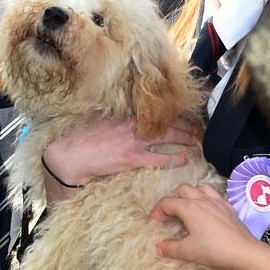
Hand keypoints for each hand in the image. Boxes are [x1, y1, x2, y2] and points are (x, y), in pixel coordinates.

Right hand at [43, 114, 199, 193]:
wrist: (71, 155)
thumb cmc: (82, 139)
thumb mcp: (100, 122)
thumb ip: (117, 119)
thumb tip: (130, 119)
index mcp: (124, 115)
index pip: (155, 111)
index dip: (172, 113)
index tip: (184, 115)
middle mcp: (132, 125)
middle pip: (165, 122)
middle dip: (185, 125)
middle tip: (198, 128)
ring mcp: (133, 141)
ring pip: (167, 137)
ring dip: (185, 138)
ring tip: (198, 141)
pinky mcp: (131, 158)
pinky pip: (159, 158)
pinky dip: (174, 158)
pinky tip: (185, 158)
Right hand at [150, 183, 269, 269]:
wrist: (245, 252)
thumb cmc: (214, 250)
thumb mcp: (188, 251)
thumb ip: (170, 248)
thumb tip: (158, 248)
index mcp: (188, 208)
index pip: (166, 203)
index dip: (156, 211)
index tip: (154, 223)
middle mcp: (201, 200)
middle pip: (182, 189)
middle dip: (172, 198)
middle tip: (169, 213)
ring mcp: (217, 201)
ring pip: (199, 187)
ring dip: (190, 193)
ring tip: (188, 205)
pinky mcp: (229, 207)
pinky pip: (214, 194)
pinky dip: (206, 197)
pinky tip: (208, 209)